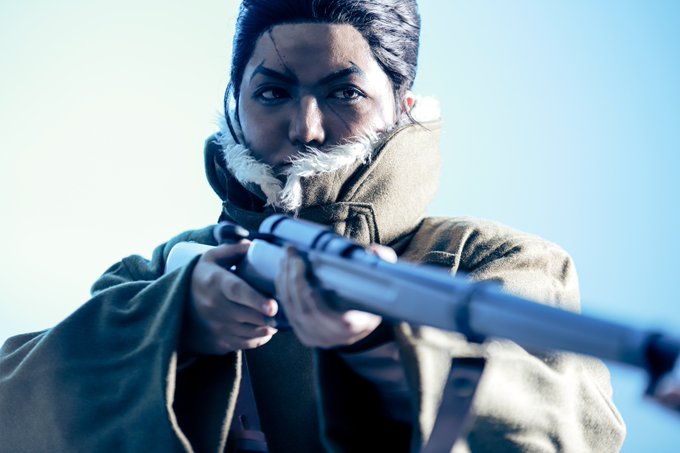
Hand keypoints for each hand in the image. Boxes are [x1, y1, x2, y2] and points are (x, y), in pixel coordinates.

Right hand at [183, 241, 277, 354]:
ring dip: (267, 328)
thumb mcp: (211, 258)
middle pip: (249, 315)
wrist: (177, 304)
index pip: (237, 292)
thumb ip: (232, 250)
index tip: (273, 306)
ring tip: (276, 320)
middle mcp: (215, 307)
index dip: (256, 300)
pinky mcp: (219, 341)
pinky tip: (266, 330)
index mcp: (216, 282)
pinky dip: (259, 339)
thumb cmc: (203, 277)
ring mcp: (217, 326)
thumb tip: (252, 246)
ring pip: (250, 332)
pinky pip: (245, 344)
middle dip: (269, 316)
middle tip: (283, 311)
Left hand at [275, 244, 396, 347]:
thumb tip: (374, 251)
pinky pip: (288, 312)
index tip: (301, 264)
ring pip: (292, 310)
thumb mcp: (384, 282)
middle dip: (292, 278)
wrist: (368, 323)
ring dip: (284, 281)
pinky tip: (283, 272)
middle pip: (301, 308)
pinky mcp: (305, 334)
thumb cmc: (375, 299)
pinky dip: (283, 290)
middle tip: (292, 253)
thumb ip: (382, 265)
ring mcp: (315, 338)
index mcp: (349, 327)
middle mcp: (330, 337)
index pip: (319, 311)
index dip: (305, 289)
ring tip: (286, 257)